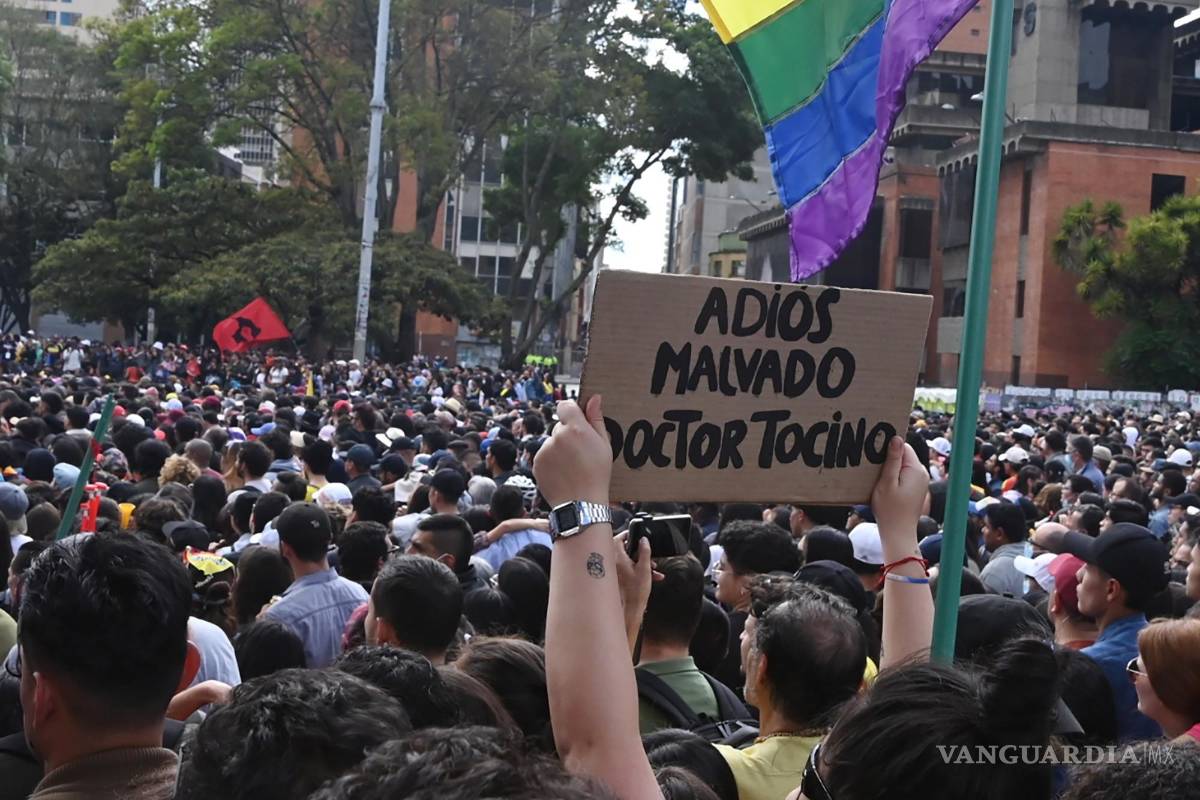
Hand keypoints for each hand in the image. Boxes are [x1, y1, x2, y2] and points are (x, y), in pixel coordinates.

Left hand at [533, 396, 610, 506]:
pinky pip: (544, 456)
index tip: (578, 422)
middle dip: (567, 435)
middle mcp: (556, 436)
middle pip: (559, 426)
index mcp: (575, 428)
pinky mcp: (536, 463)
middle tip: (580, 453)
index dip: (571, 412)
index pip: (565, 406)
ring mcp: (544, 450)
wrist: (580, 503)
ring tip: (572, 467)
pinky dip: (551, 462)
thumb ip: (596, 419)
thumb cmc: (597, 474)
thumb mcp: (604, 445)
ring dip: (559, 450)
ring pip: (551, 443)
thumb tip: (593, 398)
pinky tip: (563, 474)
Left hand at [613, 532, 653, 616]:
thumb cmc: (635, 592)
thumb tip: (644, 540)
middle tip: (646, 552)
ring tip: (652, 567)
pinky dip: (637, 569)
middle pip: (624, 549)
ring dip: (640, 561)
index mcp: (618, 558)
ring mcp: (615, 571)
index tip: (635, 534)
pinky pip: (628, 568)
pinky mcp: (618, 578)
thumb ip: (644, 552)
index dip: (627, 535)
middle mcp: (614, 563)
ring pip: (628, 560)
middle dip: (638, 550)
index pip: (618, 539)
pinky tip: (650, 576)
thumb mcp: (644, 568)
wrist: (631, 609)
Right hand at [871, 437, 926, 558]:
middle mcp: (921, 474)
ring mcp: (920, 482)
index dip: (888, 447)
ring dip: (890, 468)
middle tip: (873, 466)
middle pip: (904, 455)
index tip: (874, 453)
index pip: (903, 446)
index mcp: (916, 470)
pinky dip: (894, 477)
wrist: (898, 533)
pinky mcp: (916, 489)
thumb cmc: (890, 510)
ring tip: (878, 478)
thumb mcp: (886, 482)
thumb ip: (892, 460)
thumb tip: (896, 438)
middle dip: (889, 458)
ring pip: (903, 465)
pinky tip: (884, 485)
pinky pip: (904, 475)